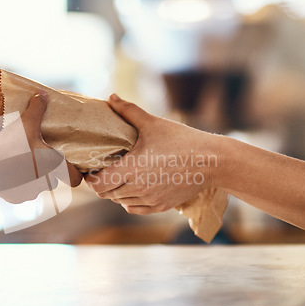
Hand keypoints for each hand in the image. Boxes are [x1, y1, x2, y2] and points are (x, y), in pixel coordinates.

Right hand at [0, 91, 82, 201]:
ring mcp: (30, 193)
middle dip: (49, 172)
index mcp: (54, 166)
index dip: (74, 174)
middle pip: (54, 180)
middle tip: (38, 158)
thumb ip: (37, 109)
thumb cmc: (10, 146)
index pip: (75, 179)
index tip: (69, 166)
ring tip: (21, 164)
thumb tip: (43, 94)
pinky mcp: (15, 198)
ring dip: (33, 179)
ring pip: (38, 187)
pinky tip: (9, 174)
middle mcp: (46, 183)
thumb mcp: (25, 123)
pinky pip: (21, 193)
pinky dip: (17, 185)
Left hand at [85, 94, 219, 213]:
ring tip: (117, 178)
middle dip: (101, 184)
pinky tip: (131, 189)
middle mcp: (139, 188)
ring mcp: (150, 199)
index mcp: (132, 169)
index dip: (91, 178)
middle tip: (102, 171)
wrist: (213, 162)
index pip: (99, 183)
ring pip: (120, 202)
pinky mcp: (161, 206)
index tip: (92, 168)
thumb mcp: (153, 123)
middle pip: (107, 194)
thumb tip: (111, 97)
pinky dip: (129, 201)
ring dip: (115, 192)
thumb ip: (129, 111)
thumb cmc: (182, 140)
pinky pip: (135, 209)